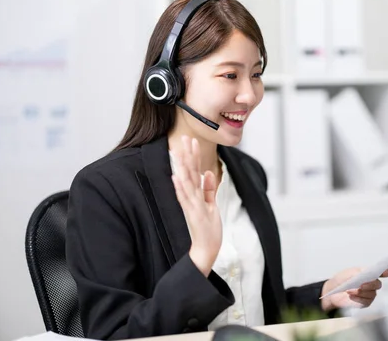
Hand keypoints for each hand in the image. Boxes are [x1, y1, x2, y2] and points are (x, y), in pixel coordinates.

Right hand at [171, 136, 220, 276]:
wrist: (206, 250)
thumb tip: (209, 173)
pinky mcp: (193, 215)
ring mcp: (191, 206)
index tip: (192, 140)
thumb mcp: (211, 205)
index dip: (193, 155)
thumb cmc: (208, 228)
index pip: (194, 171)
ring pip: (185, 182)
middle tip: (185, 138)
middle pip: (189, 172)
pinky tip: (176, 178)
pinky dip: (180, 188)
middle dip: (187, 155)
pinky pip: (185, 199)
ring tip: (178, 152)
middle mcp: (191, 198)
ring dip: (182, 167)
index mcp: (196, 194)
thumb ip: (209, 189)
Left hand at [320, 267, 387, 311]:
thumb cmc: (342, 280)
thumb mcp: (347, 273)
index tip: (386, 272)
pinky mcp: (365, 302)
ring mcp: (370, 293)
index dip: (385, 272)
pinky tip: (350, 296)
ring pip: (372, 294)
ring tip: (349, 290)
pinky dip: (358, 298)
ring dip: (360, 292)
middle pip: (378, 284)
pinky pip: (366, 301)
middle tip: (361, 285)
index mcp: (368, 273)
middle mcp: (371, 283)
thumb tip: (363, 273)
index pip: (381, 272)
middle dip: (370, 284)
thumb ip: (356, 272)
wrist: (333, 291)